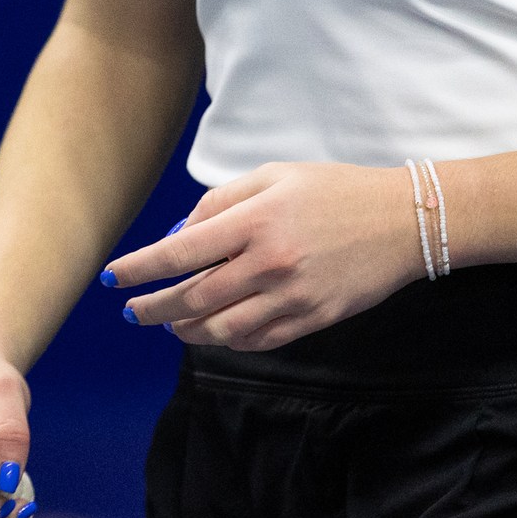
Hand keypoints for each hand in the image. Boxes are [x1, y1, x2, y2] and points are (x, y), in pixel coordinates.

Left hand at [103, 162, 427, 351]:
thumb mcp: (276, 176)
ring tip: (169, 324)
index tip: (113, 278)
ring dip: (184, 331)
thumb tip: (182, 233)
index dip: (140, 269)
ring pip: (219, 330)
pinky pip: (255, 342)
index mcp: (256, 221)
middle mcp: (269, 264)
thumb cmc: (336, 190)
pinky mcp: (311, 321)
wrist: (403, 221)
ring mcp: (291, 298)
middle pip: (192, 299)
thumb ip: (222, 201)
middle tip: (133, 311)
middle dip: (152, 309)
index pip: (180, 252)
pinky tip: (214, 332)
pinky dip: (226, 341)